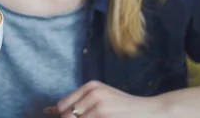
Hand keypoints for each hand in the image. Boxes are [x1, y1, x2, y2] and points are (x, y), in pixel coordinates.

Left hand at [46, 81, 166, 117]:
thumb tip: (48, 109)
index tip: (72, 116)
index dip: (64, 116)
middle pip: (66, 116)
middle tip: (92, 117)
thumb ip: (79, 102)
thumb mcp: (102, 98)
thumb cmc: (124, 109)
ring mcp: (98, 104)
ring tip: (99, 117)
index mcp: (91, 86)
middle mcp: (92, 91)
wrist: (151, 111)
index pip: (62, 105)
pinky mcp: (102, 114)